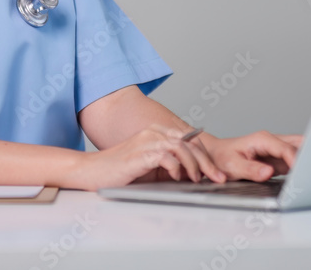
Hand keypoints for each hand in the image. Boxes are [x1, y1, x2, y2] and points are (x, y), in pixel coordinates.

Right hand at [73, 123, 227, 190]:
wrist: (92, 171)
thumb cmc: (120, 171)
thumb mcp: (152, 168)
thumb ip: (171, 166)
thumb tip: (195, 174)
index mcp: (157, 132)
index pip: (190, 139)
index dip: (206, 155)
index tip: (216, 171)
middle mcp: (153, 132)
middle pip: (190, 142)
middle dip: (207, 162)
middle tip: (218, 177)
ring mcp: (147, 141)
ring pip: (182, 147)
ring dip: (195, 165)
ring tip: (199, 180)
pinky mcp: (140, 153)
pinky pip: (166, 157)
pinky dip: (176, 168)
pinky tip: (178, 178)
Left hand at [199, 131, 302, 181]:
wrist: (215, 155)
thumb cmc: (222, 158)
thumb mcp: (232, 165)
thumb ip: (251, 169)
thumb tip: (268, 172)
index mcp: (262, 139)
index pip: (286, 148)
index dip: (296, 160)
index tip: (301, 173)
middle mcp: (272, 142)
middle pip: (299, 143)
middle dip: (309, 155)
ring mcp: (276, 150)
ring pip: (299, 150)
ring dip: (307, 161)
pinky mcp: (277, 159)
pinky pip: (294, 161)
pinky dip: (301, 168)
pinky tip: (304, 179)